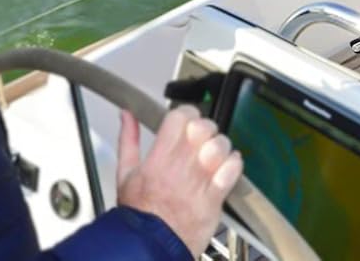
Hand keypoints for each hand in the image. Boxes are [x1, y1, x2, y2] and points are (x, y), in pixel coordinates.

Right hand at [116, 106, 242, 258]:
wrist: (149, 248)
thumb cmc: (139, 213)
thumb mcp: (126, 173)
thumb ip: (128, 140)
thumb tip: (127, 115)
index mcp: (159, 158)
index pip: (180, 116)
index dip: (186, 112)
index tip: (186, 119)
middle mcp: (181, 166)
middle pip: (204, 127)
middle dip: (205, 127)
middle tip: (200, 137)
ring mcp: (200, 181)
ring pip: (221, 145)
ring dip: (220, 145)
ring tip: (213, 152)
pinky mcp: (215, 197)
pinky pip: (233, 169)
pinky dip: (233, 163)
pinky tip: (226, 166)